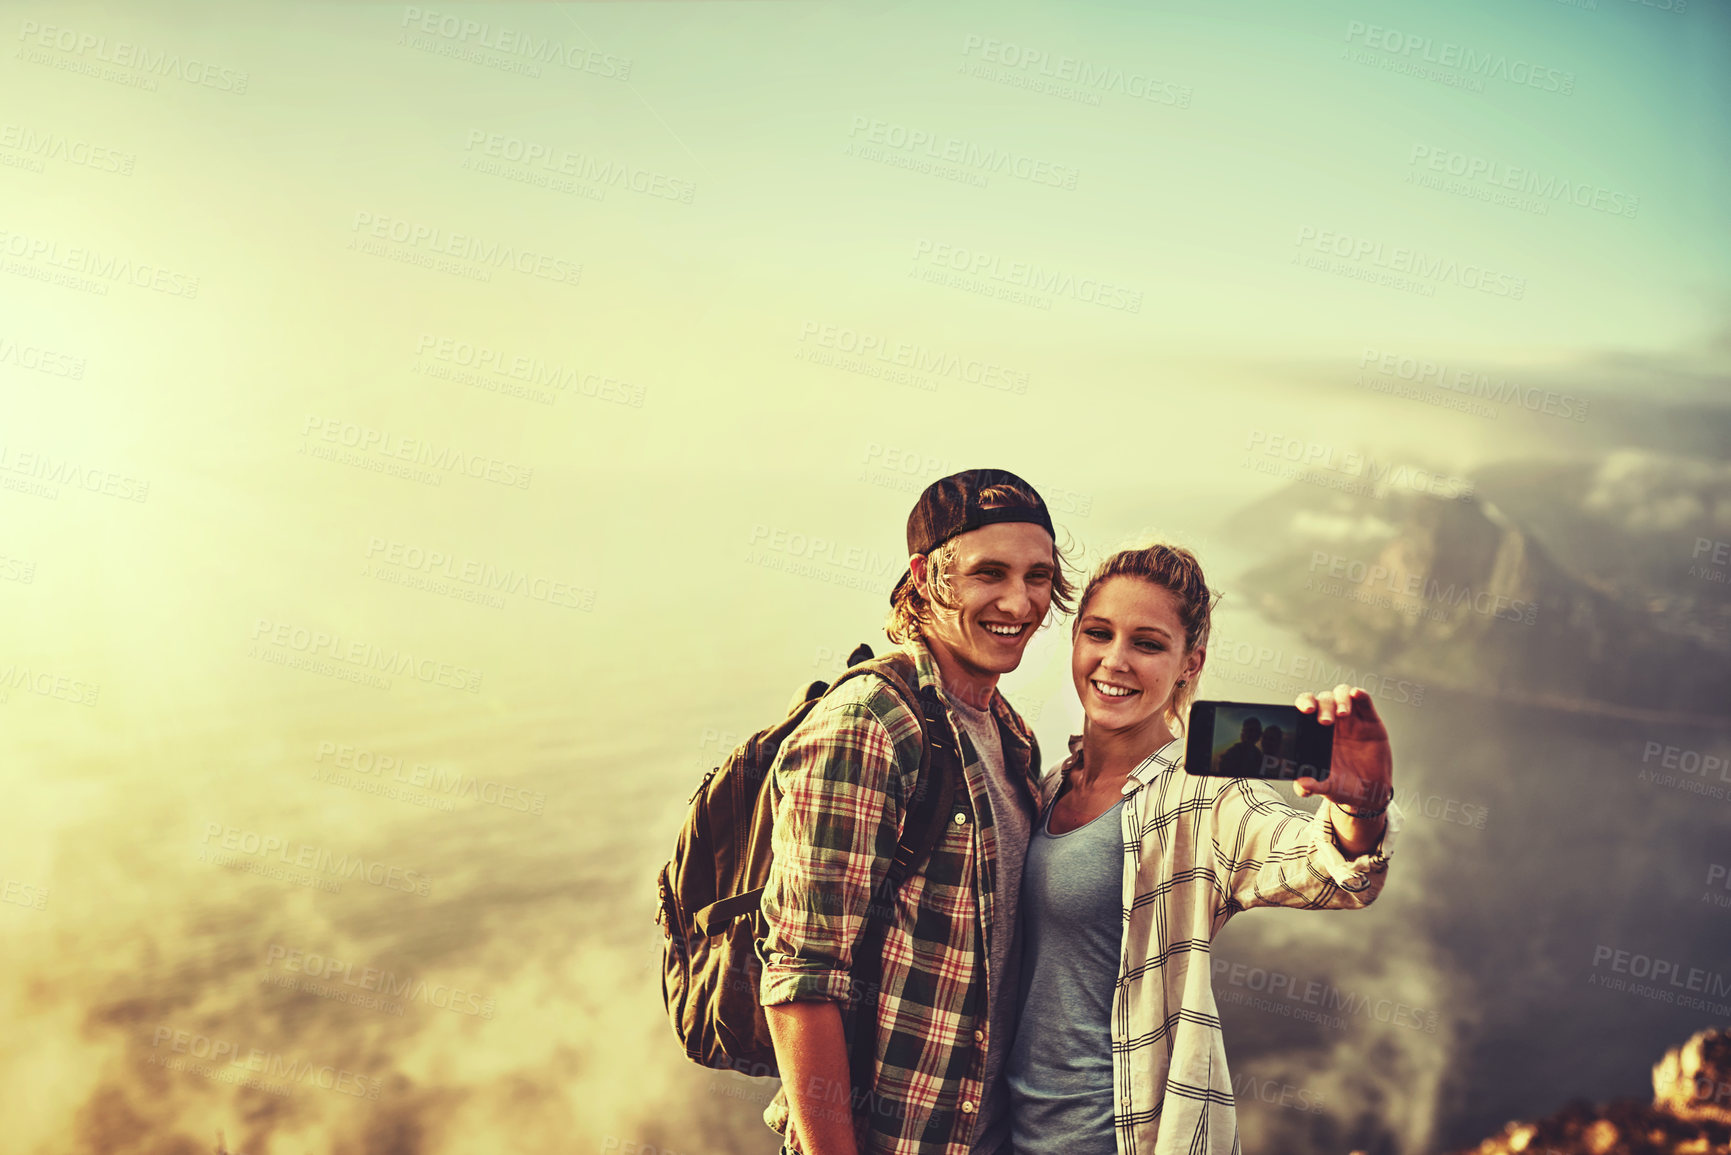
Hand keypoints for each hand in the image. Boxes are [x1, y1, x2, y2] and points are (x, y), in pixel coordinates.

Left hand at [1292, 684, 1392, 814]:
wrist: (1370, 793)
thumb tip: (1301, 786)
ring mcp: (1352, 719)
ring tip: (1342, 714)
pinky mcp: (1370, 721)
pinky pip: (1365, 702)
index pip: (1305, 708)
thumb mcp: (1328, 787)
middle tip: (1324, 722)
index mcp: (1315, 733)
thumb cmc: (1342, 785)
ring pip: (1342, 695)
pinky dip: (1361, 695)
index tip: (1304, 710)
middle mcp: (1332, 722)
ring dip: (1340, 700)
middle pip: (1323, 699)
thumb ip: (1314, 786)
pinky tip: (1357, 694)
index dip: (1304, 703)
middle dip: (1323, 706)